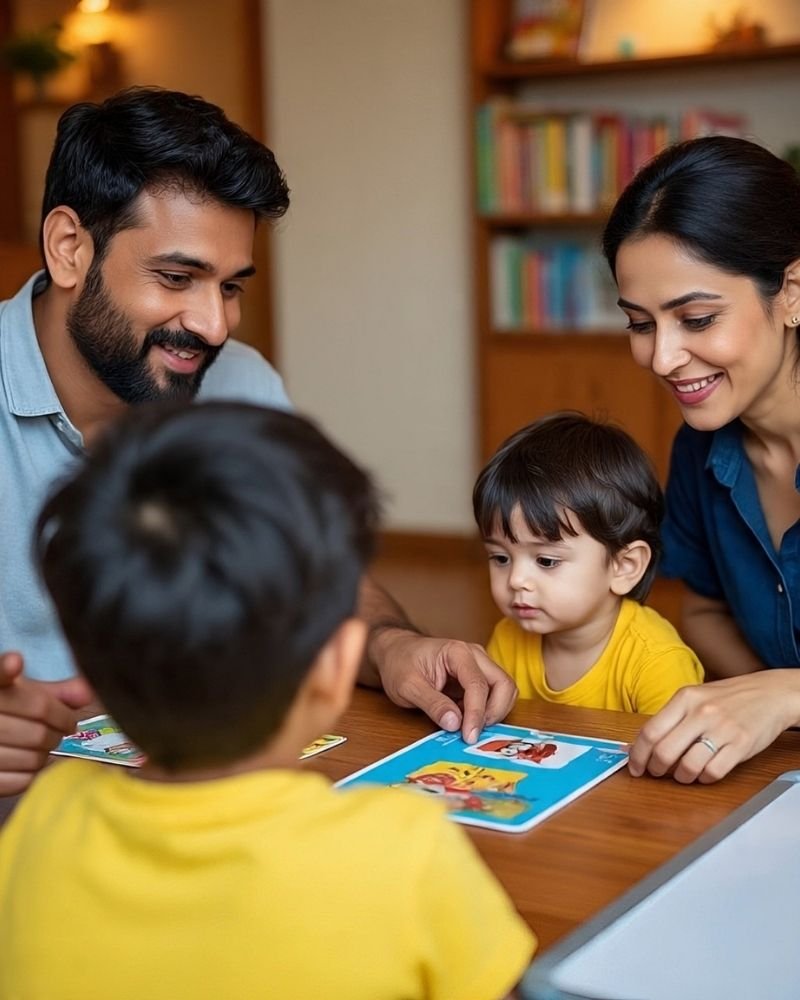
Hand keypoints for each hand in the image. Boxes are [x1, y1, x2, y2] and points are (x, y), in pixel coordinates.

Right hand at [0, 651, 93, 795]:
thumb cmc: (9, 711)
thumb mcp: (25, 695)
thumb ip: (55, 692)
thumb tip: (87, 693)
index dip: (7, 669)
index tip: (16, 662)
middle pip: (37, 727)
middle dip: (60, 728)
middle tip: (61, 725)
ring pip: (34, 757)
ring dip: (49, 751)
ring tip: (43, 741)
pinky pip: (23, 780)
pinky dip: (35, 771)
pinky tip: (29, 758)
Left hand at [369, 628, 516, 742]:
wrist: (395, 652)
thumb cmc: (399, 664)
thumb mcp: (407, 686)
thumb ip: (432, 704)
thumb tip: (454, 724)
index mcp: (457, 652)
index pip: (478, 684)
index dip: (476, 713)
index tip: (469, 736)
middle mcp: (475, 655)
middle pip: (504, 684)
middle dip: (494, 712)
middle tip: (474, 733)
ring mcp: (479, 666)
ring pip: (505, 690)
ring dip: (494, 713)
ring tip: (469, 727)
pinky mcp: (479, 678)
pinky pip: (494, 696)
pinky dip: (487, 712)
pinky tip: (467, 721)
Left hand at [628, 670, 799, 783]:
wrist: (769, 693)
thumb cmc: (728, 697)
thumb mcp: (695, 697)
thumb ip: (670, 718)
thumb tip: (639, 743)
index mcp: (685, 698)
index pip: (650, 731)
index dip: (637, 754)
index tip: (634, 766)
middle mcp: (701, 712)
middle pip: (664, 751)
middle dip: (655, 768)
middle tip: (656, 772)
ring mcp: (722, 729)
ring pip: (688, 765)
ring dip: (680, 776)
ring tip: (683, 773)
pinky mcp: (741, 745)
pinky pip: (714, 772)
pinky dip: (704, 778)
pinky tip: (704, 772)